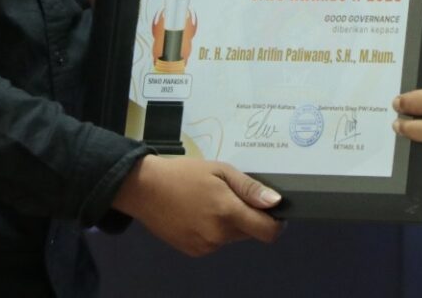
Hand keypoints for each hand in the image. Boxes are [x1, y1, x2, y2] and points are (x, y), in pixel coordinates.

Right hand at [112, 155, 282, 255]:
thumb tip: (276, 202)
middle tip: (229, 195)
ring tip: (209, 202)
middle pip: (249, 232)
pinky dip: (214, 230)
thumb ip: (249, 188)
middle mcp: (218, 235)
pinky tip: (198, 214)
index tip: (270, 210)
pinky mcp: (193, 251)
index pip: (267, 232)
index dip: (275, 223)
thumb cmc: (184, 174)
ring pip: (232, 237)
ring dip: (230, 224)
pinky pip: (215, 242)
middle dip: (248, 217)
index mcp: (228, 212)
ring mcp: (205, 246)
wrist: (145, 189)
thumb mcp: (220, 171)